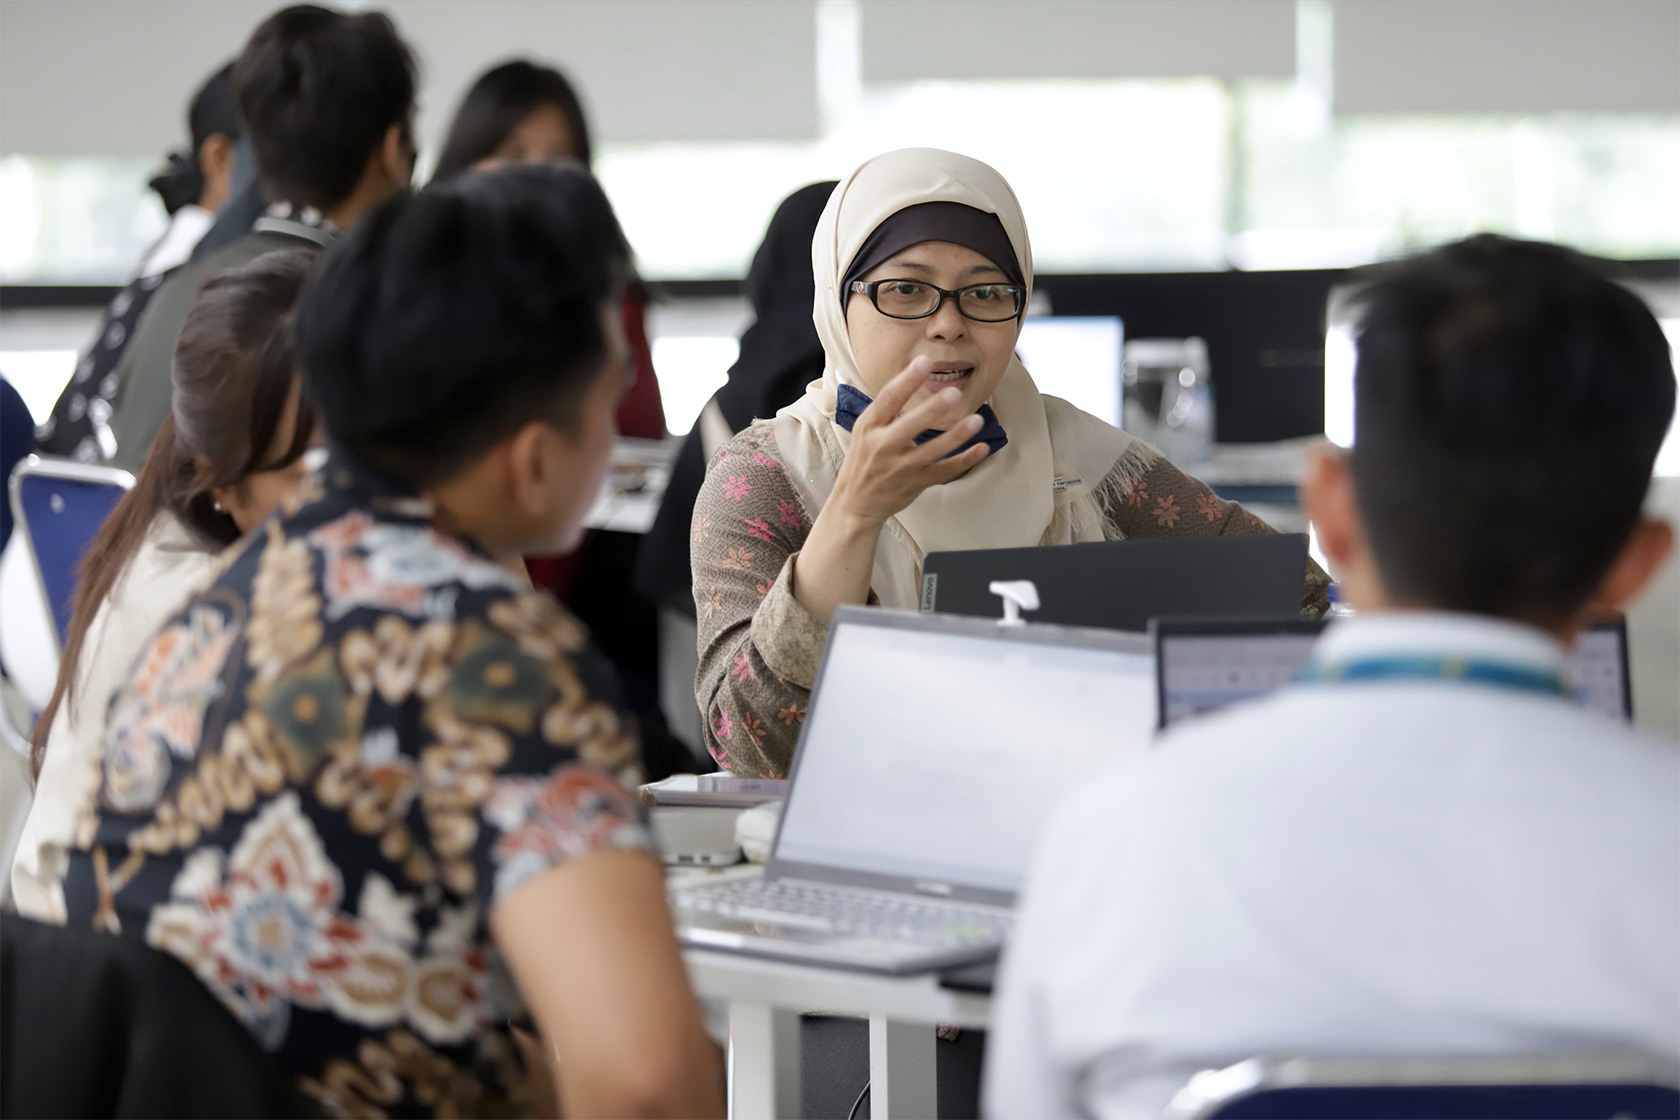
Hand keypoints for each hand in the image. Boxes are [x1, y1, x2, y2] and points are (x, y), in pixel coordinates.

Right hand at [829, 356, 992, 528]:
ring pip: (932, 450)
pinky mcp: (915, 483)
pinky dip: (964, 460)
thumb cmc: (864, 460)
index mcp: (869, 427)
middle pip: (911, 425)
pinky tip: (981, 448)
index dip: (907, 379)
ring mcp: (900, 467)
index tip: (924, 361)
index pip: (888, 399)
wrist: (855, 503)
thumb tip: (910, 378)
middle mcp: (883, 446)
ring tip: (976, 420)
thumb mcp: (865, 431)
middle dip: (933, 409)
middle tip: (954, 393)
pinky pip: (944, 471)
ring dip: (956, 435)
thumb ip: (885, 410)